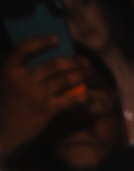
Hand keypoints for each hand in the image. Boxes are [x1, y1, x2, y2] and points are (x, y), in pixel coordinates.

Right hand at [0, 39, 89, 153]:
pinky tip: (88, 94)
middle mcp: (21, 80)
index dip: (40, 41)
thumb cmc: (7, 104)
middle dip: (72, 61)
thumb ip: (21, 70)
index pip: (23, 48)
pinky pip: (67, 100)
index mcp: (9, 70)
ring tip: (87, 73)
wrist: (2, 131)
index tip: (57, 39)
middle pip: (51, 65)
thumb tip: (46, 58)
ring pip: (61, 80)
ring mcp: (33, 95)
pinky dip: (80, 97)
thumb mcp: (7, 82)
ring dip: (78, 75)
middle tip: (85, 61)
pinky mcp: (44, 110)